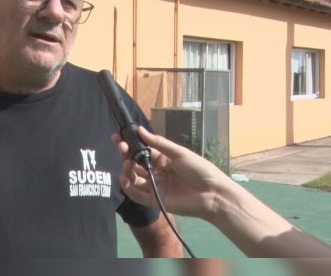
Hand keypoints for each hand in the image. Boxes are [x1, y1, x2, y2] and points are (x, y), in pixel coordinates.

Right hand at [113, 126, 229, 221]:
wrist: (213, 194)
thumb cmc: (199, 169)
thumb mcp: (179, 152)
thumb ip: (158, 143)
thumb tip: (139, 130)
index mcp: (163, 159)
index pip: (142, 150)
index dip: (130, 144)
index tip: (118, 137)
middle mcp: (157, 172)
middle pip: (135, 163)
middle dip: (125, 154)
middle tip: (121, 146)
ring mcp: (155, 186)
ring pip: (133, 178)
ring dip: (126, 170)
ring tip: (127, 163)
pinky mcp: (155, 200)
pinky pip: (136, 195)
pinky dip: (128, 187)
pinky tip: (125, 178)